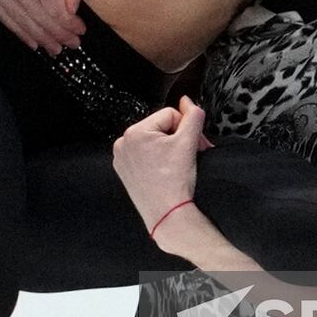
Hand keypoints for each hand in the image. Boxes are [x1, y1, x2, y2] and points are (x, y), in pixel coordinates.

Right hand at [0, 0, 86, 52]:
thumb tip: (72, 10)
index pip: (55, 10)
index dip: (69, 25)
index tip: (80, 32)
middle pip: (40, 20)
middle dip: (58, 35)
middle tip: (70, 44)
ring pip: (22, 23)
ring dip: (41, 38)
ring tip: (54, 48)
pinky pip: (4, 19)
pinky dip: (20, 33)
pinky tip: (33, 41)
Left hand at [112, 96, 206, 231]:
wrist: (168, 214)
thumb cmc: (175, 183)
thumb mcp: (189, 142)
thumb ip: (193, 115)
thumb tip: (187, 101)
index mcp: (134, 132)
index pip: (169, 115)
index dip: (186, 129)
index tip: (194, 144)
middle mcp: (123, 143)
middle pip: (160, 128)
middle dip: (177, 139)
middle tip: (188, 155)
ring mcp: (122, 159)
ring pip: (153, 142)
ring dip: (168, 149)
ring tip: (175, 165)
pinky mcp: (125, 172)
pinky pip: (145, 157)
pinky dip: (157, 161)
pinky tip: (165, 172)